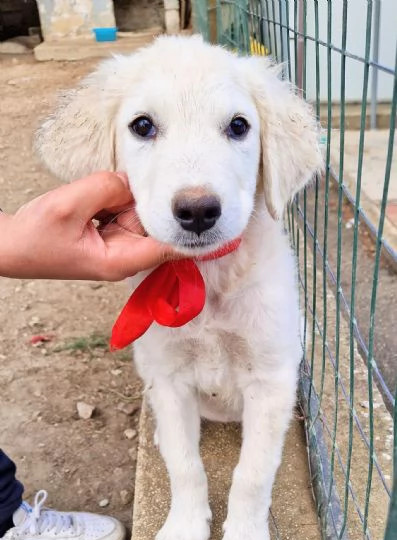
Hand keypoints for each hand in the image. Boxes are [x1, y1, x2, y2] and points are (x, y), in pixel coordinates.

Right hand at [0, 172, 177, 280]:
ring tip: (96, 198)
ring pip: (138, 212)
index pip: (168, 248)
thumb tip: (129, 180)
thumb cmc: (35, 237)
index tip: (218, 224)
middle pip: (154, 223)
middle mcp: (125, 254)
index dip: (191, 234)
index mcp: (121, 260)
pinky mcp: (108, 231)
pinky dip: (113, 199)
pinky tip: (93, 197)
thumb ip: (106, 189)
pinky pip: (122, 209)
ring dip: (124, 199)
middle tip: (130, 188)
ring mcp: (117, 243)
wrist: (11, 246)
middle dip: (149, 203)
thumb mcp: (69, 207)